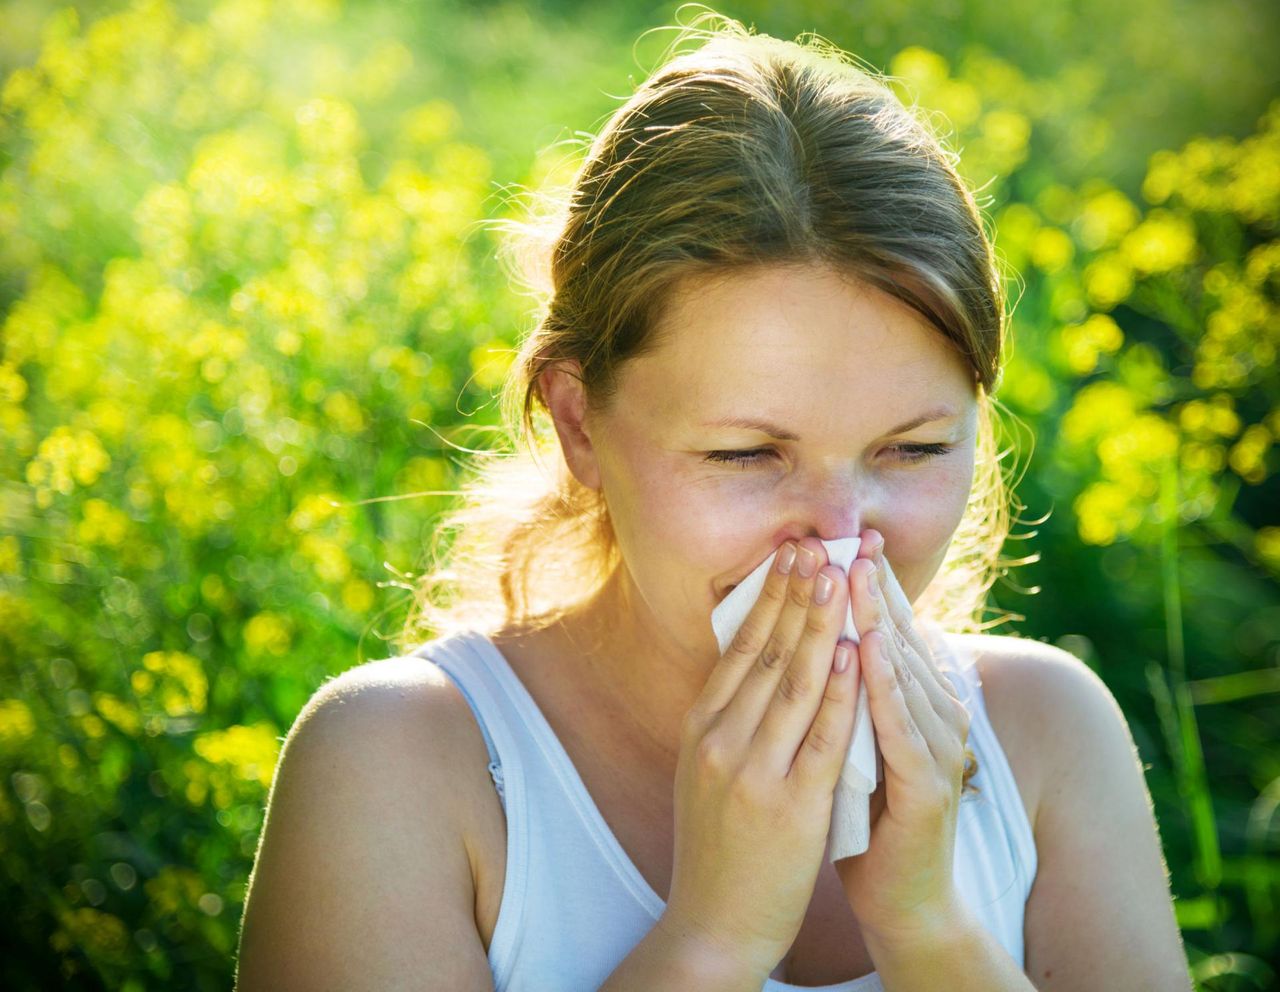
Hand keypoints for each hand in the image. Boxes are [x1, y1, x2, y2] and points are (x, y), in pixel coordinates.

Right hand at [663, 538, 859, 979]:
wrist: (714, 921)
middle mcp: (720, 741)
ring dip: (818, 624)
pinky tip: (850, 652)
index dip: (767, 597)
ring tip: (836, 577)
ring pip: (792, 682)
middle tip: (816, 545)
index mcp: (701, 728)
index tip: (789, 555)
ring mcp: (752, 771)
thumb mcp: (706, 769)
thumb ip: (728, 716)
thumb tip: (751, 657)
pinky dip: (837, 690)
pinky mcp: (789, 805)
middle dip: (794, 594)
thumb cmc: (719, 843)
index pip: (739, 647)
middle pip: (765, 653)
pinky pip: (820, 736)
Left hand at [833, 529, 972, 942]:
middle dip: (872, 588)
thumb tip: (810, 638)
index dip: (867, 585)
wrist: (899, 897)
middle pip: (900, 640)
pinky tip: (869, 651)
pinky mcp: (930, 789)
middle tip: (852, 537)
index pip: (888, 632)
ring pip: (904, 673)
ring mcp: (937, 751)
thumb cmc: (866, 816)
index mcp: (912, 703)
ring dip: (880, 621)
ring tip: (855, 574)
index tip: (841, 538)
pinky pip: (902, 729)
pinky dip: (885, 687)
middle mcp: (934, 717)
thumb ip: (841, 693)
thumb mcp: (847, 741)